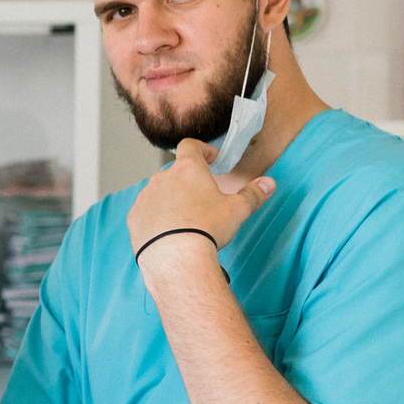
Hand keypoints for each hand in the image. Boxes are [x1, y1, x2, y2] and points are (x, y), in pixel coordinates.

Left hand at [126, 139, 274, 265]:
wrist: (175, 257)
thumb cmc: (207, 228)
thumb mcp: (238, 210)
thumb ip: (253, 194)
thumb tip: (269, 183)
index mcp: (187, 169)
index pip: (190, 146)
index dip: (202, 149)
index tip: (211, 159)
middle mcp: (162, 178)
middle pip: (175, 172)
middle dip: (188, 182)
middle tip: (202, 199)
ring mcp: (145, 197)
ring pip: (159, 192)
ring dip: (171, 200)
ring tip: (185, 220)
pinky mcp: (134, 217)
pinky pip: (147, 212)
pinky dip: (156, 217)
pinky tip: (168, 232)